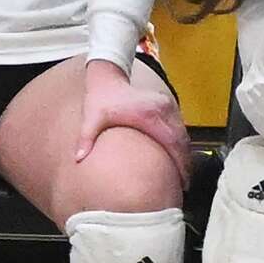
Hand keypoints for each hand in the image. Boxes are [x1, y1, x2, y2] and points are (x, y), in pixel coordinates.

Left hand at [75, 59, 191, 183]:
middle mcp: (162, 108)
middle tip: (185, 184)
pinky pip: (179, 128)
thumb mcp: (92, 118)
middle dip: (185, 164)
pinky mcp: (167, 105)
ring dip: (184, 154)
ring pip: (183, 135)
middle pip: (182, 141)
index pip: (172, 142)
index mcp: (148, 114)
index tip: (182, 180)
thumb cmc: (101, 99)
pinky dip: (180, 143)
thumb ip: (86, 138)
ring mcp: (167, 105)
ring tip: (183, 175)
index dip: (180, 163)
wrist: (107, 78)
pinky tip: (178, 157)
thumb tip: (78, 159)